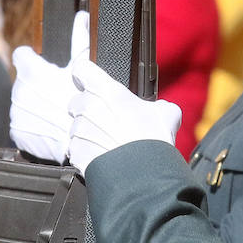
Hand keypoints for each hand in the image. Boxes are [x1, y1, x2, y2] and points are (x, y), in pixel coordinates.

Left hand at [10, 11, 89, 162]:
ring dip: (33, 105)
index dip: (33, 60)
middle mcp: (19, 91)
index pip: (22, 55)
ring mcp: (16, 113)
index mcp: (32, 71)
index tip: (44, 69)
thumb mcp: (84, 67)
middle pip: (23, 82)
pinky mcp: (17, 132)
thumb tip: (81, 15)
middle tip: (55, 95)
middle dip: (35, 86)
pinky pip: (22, 125)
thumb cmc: (85, 100)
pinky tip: (48, 126)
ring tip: (53, 112)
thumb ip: (79, 38)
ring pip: (22, 104)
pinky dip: (32, 125)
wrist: (82, 138)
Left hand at [66, 59, 181, 175]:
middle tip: (109, 120)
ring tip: (109, 142)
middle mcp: (88, 107)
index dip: (85, 74)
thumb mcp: (167, 112)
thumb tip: (158, 109)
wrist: (142, 174)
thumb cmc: (152, 140)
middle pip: (78, 100)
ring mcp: (79, 130)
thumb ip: (156, 104)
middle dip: (89, 109)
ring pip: (76, 126)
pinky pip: (76, 148)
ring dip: (89, 131)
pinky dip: (87, 151)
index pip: (82, 69)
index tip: (88, 79)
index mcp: (106, 90)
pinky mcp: (76, 152)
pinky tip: (104, 155)